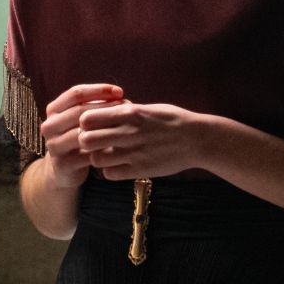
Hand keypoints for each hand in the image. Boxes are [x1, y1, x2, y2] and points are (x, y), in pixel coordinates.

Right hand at [38, 84, 124, 188]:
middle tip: (127, 108)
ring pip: (83, 133)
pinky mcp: (63, 163)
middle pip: (79, 111)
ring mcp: (54, 145)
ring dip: (106, 128)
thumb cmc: (78, 136)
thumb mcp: (81, 118)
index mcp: (53, 110)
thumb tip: (119, 95)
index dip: (99, 90)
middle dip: (105, 107)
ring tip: (124, 125)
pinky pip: (87, 153)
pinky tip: (118, 145)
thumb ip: (94, 105)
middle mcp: (49, 126)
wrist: (65, 168)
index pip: (76, 93)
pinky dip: (104, 148)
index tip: (119, 92)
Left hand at [76, 102, 217, 179]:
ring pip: (96, 159)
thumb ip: (125, 111)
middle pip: (87, 140)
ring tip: (107, 155)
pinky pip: (110, 174)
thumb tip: (104, 110)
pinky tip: (118, 165)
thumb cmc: (172, 120)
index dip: (85, 123)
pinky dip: (110, 171)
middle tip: (95, 143)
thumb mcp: (148, 109)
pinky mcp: (140, 170)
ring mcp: (134, 153)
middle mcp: (129, 132)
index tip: (93, 125)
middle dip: (86, 142)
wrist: (197, 139)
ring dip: (97, 158)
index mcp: (130, 113)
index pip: (87, 118)